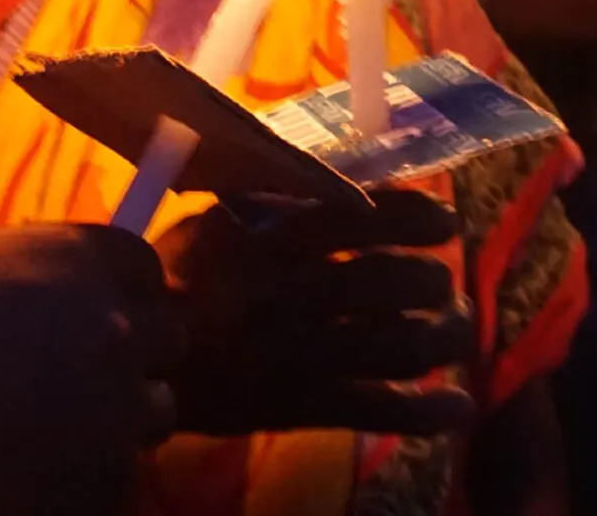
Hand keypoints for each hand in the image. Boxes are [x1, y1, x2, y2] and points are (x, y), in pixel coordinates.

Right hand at [0, 225, 175, 515]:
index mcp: (76, 261)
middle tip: (79, 370)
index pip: (141, 264)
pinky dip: (93, 472)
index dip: (117, 287)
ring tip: (60, 429)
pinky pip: (122, 472)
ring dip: (120, 415)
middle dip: (131, 349)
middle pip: (166, 334)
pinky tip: (42, 470)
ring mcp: (119, 408)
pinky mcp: (110, 481)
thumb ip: (17, 272)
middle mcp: (115, 327)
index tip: (90, 305)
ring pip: (154, 410)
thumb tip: (31, 289)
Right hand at [156, 188, 476, 437]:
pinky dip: (432, 410)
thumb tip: (358, 185)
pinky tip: (460, 402)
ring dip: (446, 336)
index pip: (358, 216)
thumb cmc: (177, 277)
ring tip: (455, 326)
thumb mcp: (216, 223)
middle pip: (394, 283)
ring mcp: (299, 354)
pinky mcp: (303, 406)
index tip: (444, 221)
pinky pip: (383, 412)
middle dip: (435, 281)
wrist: (136, 354)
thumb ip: (280, 205)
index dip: (414, 218)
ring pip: (402, 346)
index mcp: (264, 239)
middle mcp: (288, 293)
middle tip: (442, 282)